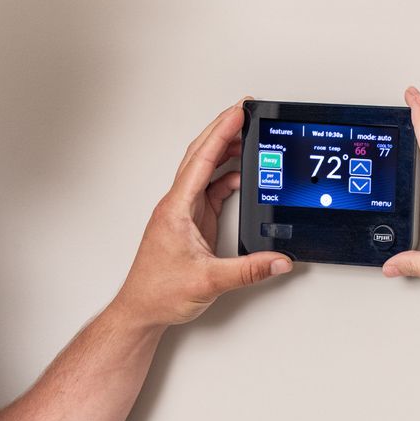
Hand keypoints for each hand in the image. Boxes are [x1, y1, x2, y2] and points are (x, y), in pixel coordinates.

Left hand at [114, 101, 292, 327]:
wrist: (141, 309)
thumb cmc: (158, 292)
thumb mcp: (209, 280)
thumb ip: (249, 270)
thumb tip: (278, 260)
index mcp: (176, 208)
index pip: (201, 160)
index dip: (221, 133)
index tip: (238, 113)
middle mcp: (177, 205)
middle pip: (200, 156)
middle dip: (222, 130)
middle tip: (244, 111)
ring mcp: (183, 213)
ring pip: (204, 171)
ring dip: (224, 152)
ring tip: (247, 136)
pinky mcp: (190, 223)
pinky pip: (210, 192)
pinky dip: (227, 179)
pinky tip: (242, 176)